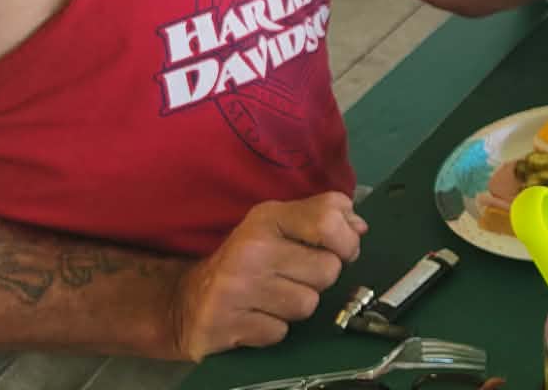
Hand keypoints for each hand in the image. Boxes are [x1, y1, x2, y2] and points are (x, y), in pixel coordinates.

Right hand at [169, 193, 366, 360]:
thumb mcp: (280, 225)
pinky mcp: (226, 324)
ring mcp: (236, 287)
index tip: (338, 251)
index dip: (346, 241)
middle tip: (294, 277)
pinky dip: (274, 328)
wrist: (188, 301)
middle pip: (327, 270)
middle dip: (319, 279)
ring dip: (296, 306)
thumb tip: (359, 226)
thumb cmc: (247, 260)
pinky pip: (281, 331)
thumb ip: (323, 216)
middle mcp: (251, 248)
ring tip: (273, 298)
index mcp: (268, 217)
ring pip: (308, 304)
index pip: (329, 220)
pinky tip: (256, 316)